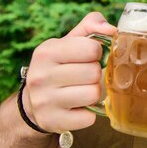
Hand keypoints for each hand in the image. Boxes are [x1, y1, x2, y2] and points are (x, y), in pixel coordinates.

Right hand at [23, 12, 116, 133]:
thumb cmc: (60, 66)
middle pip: (94, 72)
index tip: (89, 57)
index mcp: (46, 51)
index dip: (97, 53)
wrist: (34, 103)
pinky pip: (89, 118)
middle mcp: (40, 76)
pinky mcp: (52, 121)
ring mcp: (44, 101)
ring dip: (95, 93)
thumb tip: (112, 29)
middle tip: (86, 76)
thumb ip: (91, 25)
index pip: (92, 48)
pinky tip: (79, 108)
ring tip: (83, 90)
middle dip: (96, 74)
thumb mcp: (69, 42)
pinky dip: (89, 114)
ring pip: (94, 94)